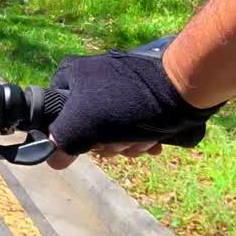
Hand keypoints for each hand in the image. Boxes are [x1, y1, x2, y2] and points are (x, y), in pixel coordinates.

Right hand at [43, 49, 220, 170]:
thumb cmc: (127, 104)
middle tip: (119, 140)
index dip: (70, 135)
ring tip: (142, 138)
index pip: (54, 115)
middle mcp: (90, 78)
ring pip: (110, 132)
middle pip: (85, 128)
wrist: (184, 89)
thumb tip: (52, 160)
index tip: (89, 142)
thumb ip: (60, 142)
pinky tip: (154, 140)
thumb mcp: (83, 123)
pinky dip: (141, 137)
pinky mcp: (140, 98)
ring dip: (126, 144)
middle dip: (106, 144)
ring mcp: (117, 88)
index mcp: (70, 75)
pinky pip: (131, 126)